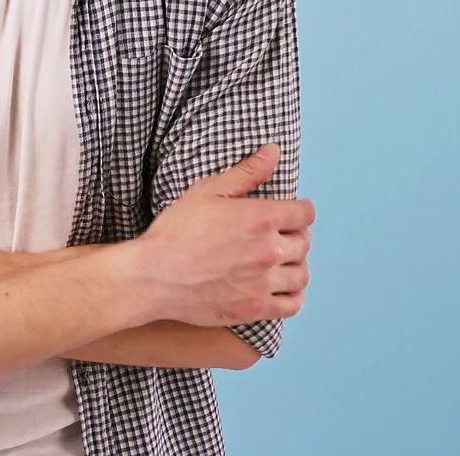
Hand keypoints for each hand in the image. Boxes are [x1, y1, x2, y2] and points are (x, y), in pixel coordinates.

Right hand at [134, 144, 313, 327]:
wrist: (154, 277)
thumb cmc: (176, 232)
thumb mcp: (207, 191)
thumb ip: (246, 173)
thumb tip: (274, 152)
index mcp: (261, 218)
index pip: (305, 213)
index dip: (300, 210)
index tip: (292, 213)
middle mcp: (268, 250)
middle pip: (305, 243)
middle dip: (296, 236)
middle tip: (281, 236)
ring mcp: (264, 283)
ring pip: (301, 275)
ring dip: (297, 266)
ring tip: (283, 263)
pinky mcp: (255, 308)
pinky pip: (292, 305)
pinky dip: (294, 296)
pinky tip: (283, 289)